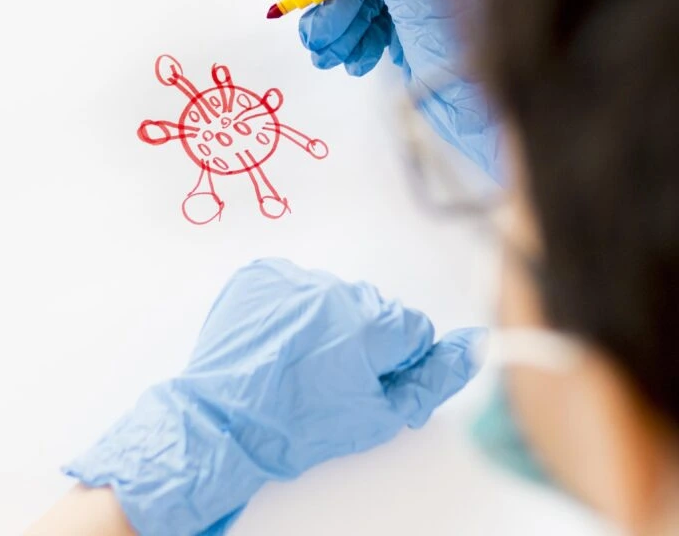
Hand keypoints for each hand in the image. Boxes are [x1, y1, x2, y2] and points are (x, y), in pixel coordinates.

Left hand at [64, 258, 485, 535]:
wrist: (224, 421)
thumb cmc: (298, 426)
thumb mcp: (377, 415)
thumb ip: (433, 378)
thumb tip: (475, 344)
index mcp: (368, 322)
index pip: (413, 327)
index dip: (395, 359)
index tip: (368, 378)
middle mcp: (334, 289)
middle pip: (374, 308)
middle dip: (363, 337)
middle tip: (330, 373)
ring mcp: (294, 278)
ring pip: (334, 296)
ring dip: (327, 320)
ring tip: (298, 357)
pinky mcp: (262, 274)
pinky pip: (295, 284)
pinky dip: (293, 307)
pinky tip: (279, 339)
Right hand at [290, 0, 502, 180]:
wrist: (480, 116)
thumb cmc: (459, 52)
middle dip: (333, 3)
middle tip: (315, 34)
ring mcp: (414, 1)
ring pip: (357, 1)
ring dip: (336, 28)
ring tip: (328, 56)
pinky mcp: (405, 33)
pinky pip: (365, 28)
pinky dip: (353, 44)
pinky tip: (355, 64)